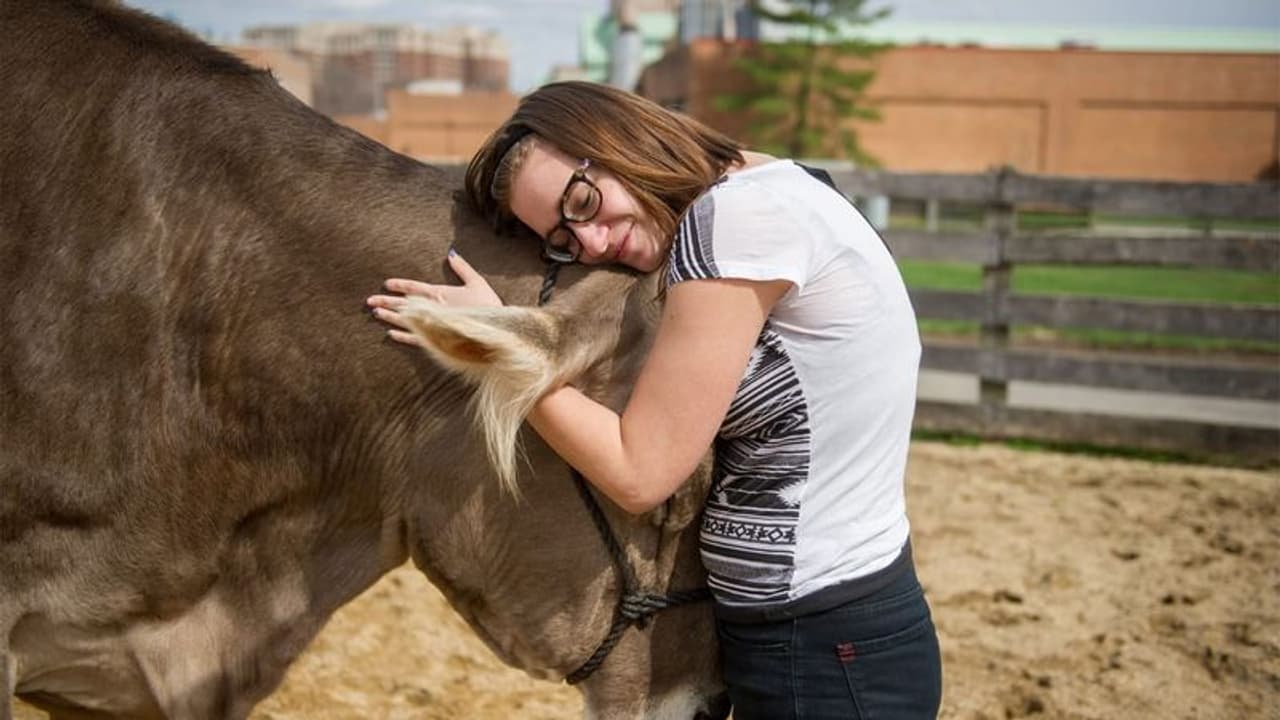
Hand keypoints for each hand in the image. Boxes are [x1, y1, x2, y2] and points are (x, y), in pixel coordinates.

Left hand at [367, 251, 501, 345]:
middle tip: (369, 300)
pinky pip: (415, 338)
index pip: (414, 287)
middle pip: (404, 303)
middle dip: (385, 301)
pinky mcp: (436, 340)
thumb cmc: (488, 306)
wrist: (494, 330)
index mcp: (440, 293)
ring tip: (375, 313)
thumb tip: (451, 253)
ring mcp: (432, 325)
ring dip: (389, 316)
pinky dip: (402, 336)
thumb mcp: (477, 282)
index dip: (399, 285)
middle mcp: (432, 309)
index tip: (386, 284)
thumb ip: (462, 268)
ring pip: (405, 320)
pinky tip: (390, 333)